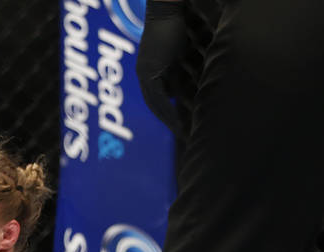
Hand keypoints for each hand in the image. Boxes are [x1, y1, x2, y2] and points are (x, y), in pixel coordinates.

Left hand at [135, 0, 186, 134]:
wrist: (172, 6)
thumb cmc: (187, 20)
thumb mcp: (193, 46)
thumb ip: (196, 61)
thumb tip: (207, 78)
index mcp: (158, 65)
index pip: (166, 94)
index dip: (175, 110)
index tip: (187, 124)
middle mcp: (149, 71)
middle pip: (161, 103)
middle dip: (174, 119)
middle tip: (186, 136)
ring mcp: (146, 72)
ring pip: (158, 104)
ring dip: (171, 120)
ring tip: (184, 135)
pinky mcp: (149, 72)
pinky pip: (158, 98)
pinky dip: (167, 113)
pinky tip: (178, 125)